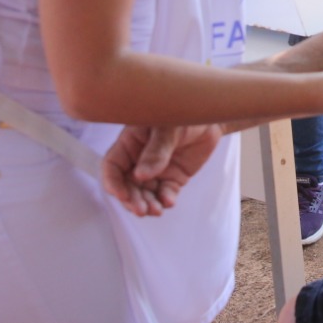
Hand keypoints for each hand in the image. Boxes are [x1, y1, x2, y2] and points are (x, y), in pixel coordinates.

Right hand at [101, 124, 222, 216]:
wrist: (210, 117)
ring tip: (156, 210)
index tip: (122, 195)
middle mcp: (139, 160)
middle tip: (141, 209)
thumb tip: (140, 175)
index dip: (113, 183)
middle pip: (127, 185)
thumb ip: (156, 150)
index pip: (112, 166)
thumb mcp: (168, 127)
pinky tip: (169, 201)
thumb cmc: (184, 112)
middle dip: (131, 200)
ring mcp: (156, 171)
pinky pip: (165, 194)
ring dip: (147, 204)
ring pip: (145, 194)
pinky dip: (165, 200)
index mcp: (130, 143)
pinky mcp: (173, 178)